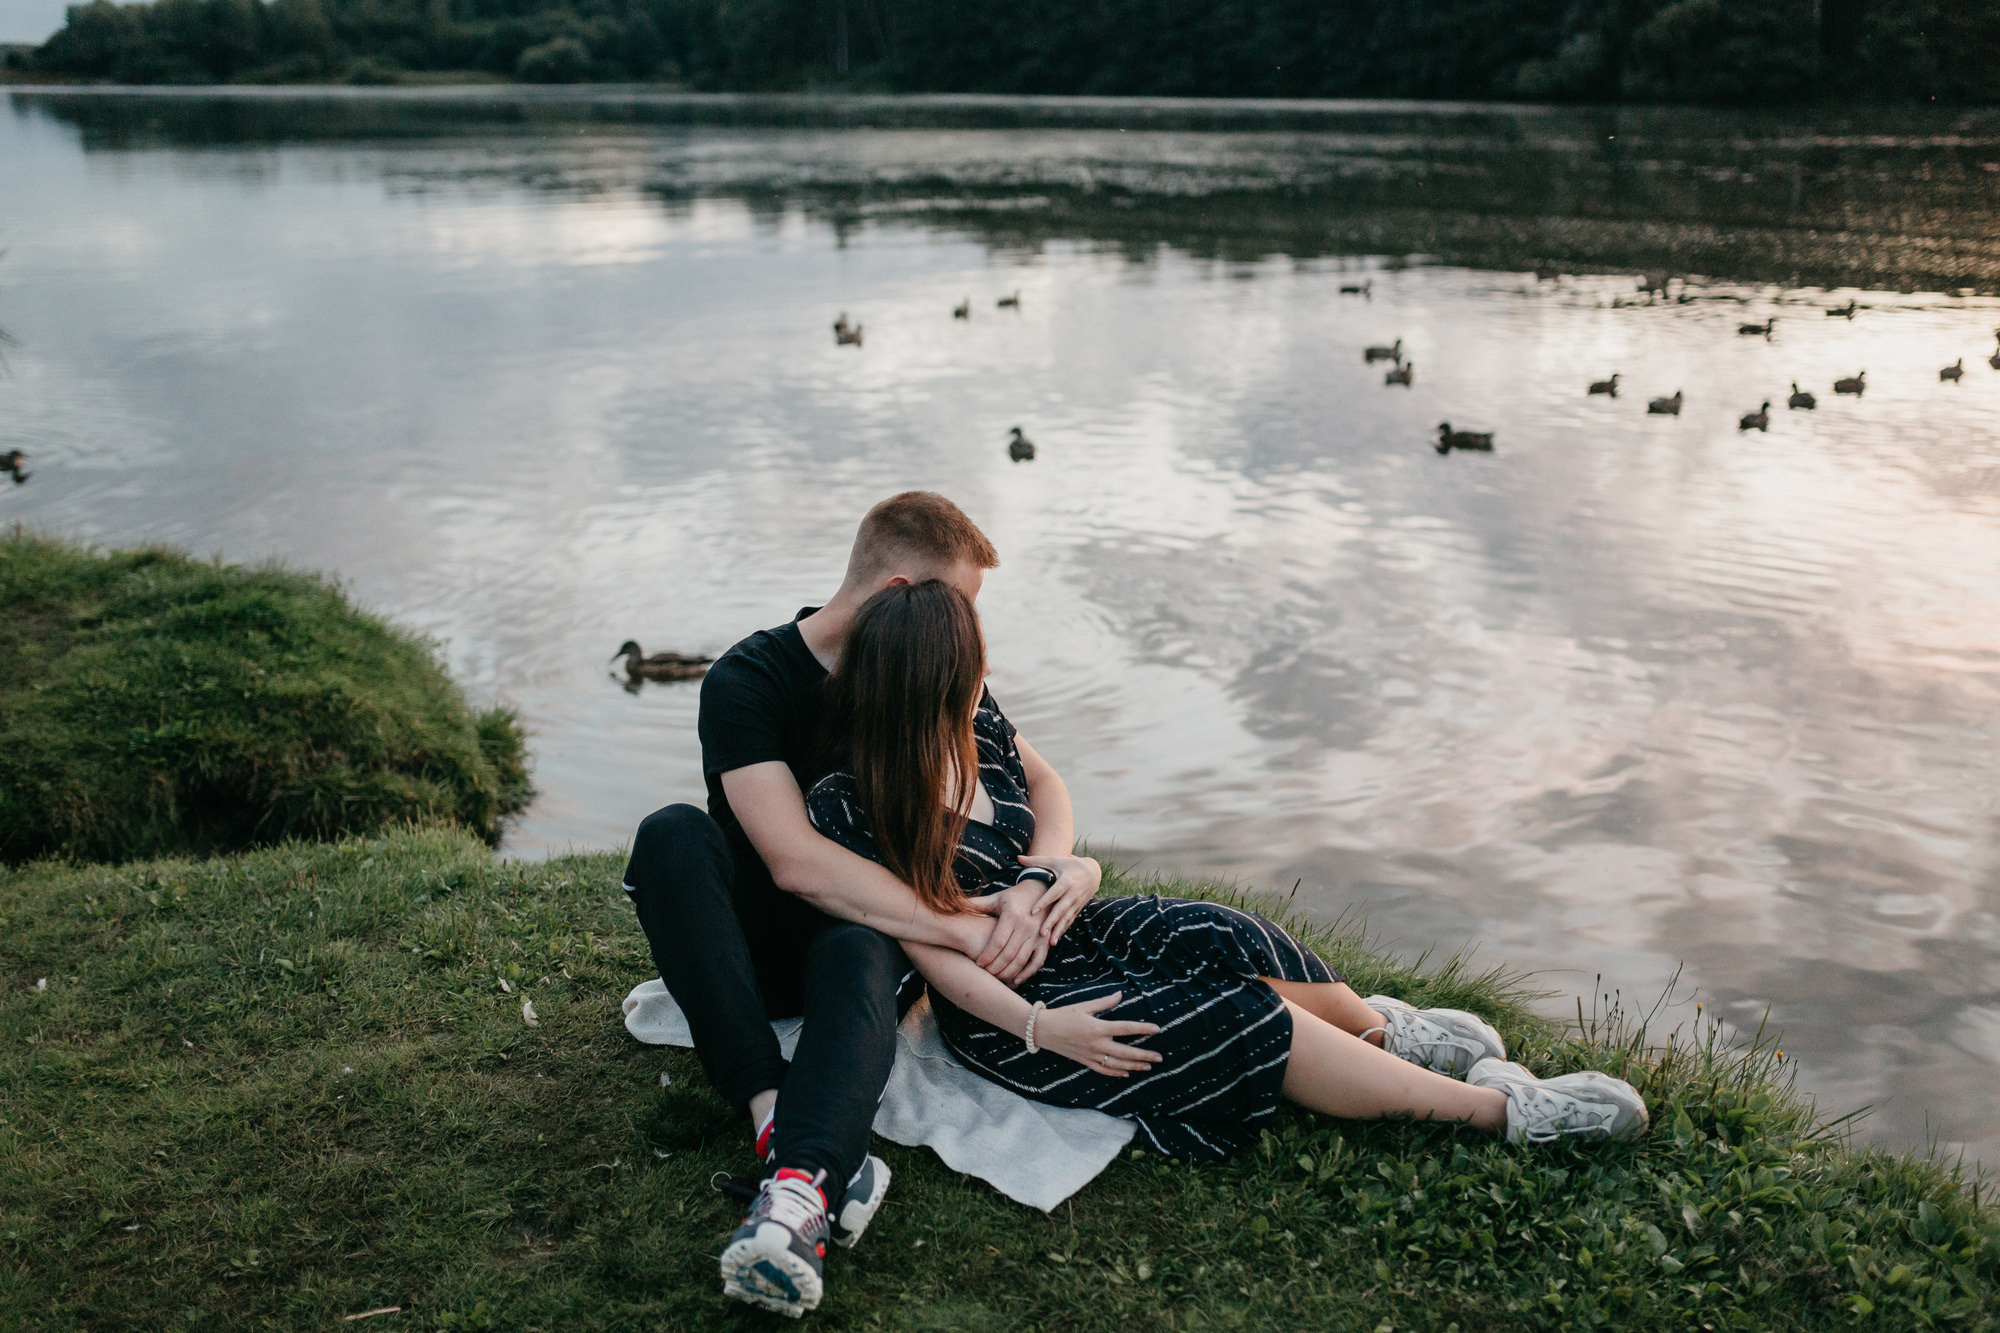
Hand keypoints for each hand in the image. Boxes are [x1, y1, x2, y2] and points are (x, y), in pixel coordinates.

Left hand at [971, 881, 1049, 983]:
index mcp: (1012, 915)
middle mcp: (1026, 925)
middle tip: (986, 974)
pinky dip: (1027, 973)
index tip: (978, 964)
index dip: (987, 955)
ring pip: (1021, 959)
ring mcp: (1038, 934)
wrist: (1041, 890)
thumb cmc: (1014, 897)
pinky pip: (1037, 961)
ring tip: (997, 978)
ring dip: (1008, 972)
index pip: (998, 941)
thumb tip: (954, 901)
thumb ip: (976, 904)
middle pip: (1008, 953)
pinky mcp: (1046, 941)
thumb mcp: (997, 898)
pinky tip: (1016, 980)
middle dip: (996, 967)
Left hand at [1018, 854, 1101, 942]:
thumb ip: (1036, 861)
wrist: (1092, 872)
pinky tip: (1055, 939)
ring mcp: (1077, 902)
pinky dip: (1063, 929)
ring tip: (1050, 942)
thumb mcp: (1055, 860)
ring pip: (1066, 918)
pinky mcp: (1078, 908)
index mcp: (1066, 881)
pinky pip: (1070, 920)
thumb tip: (1018, 857)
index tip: (1032, 912)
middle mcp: (1072, 893)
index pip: (1054, 893)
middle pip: (1061, 909)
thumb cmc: (1069, 865)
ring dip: (1058, 930)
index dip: (1044, 902)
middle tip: (1041, 933)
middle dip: (1051, 921)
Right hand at [1035, 992, 1161, 1076]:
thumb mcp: (1084, 1006)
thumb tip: (1120, 995)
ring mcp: (1091, 1055)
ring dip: (1134, 1066)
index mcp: (1098, 1028)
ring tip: (1148, 1067)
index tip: (1157, 1029)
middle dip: (1144, 1055)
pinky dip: (1116, 1073)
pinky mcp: (1085, 1062)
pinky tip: (1126, 1073)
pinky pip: (1104, 1070)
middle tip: (1159, 1058)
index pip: (1126, 1028)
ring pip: (1117, 1065)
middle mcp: (1097, 1044)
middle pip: (1126, 1052)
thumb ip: (1104, 1003)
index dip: (1143, 1029)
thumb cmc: (1063, 1015)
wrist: (1042, 1030)